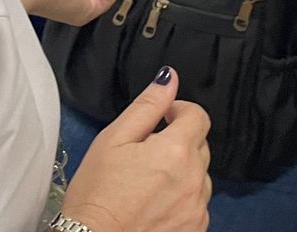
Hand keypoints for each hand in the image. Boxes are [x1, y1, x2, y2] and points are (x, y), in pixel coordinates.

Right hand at [64, 69, 211, 231]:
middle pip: (200, 145)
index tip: (163, 118)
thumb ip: (147, 106)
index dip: (179, 111)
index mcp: (176, 150)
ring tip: (148, 184)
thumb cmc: (97, 195)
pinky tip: (155, 205)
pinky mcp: (195, 229)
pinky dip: (182, 200)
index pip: (198, 115)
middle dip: (179, 141)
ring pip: (200, 176)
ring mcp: (197, 207)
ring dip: (183, 172)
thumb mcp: (113, 140)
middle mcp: (194, 179)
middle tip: (146, 155)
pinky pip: (197, 204)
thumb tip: (169, 78)